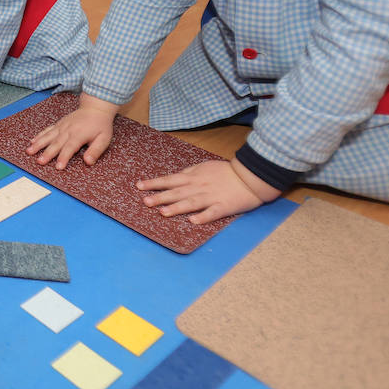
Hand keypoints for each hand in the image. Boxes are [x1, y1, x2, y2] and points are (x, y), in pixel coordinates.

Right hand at [26, 95, 117, 167]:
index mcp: (79, 135)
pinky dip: (39, 135)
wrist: (95, 108)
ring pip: (48, 136)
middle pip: (56, 143)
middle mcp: (68, 130)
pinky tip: (32, 141)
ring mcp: (62, 126)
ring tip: (29, 151)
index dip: (64, 157)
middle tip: (39, 161)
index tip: (58, 167)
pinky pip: (48, 130)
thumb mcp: (104, 139)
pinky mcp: (59, 124)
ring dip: (38, 144)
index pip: (70, 148)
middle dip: (47, 153)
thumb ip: (95, 150)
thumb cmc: (100, 125)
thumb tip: (88, 162)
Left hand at [137, 158, 281, 224]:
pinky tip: (193, 221)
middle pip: (177, 192)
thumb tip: (173, 178)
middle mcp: (199, 187)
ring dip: (177, 207)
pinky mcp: (223, 206)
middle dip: (160, 197)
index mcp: (193, 177)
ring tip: (163, 213)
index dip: (154, 183)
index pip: (170, 179)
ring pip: (191, 202)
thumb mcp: (204, 167)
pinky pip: (212, 212)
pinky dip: (203, 217)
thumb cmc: (226, 171)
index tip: (139, 186)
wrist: (249, 176)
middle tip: (145, 201)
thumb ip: (189, 173)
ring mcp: (211, 197)